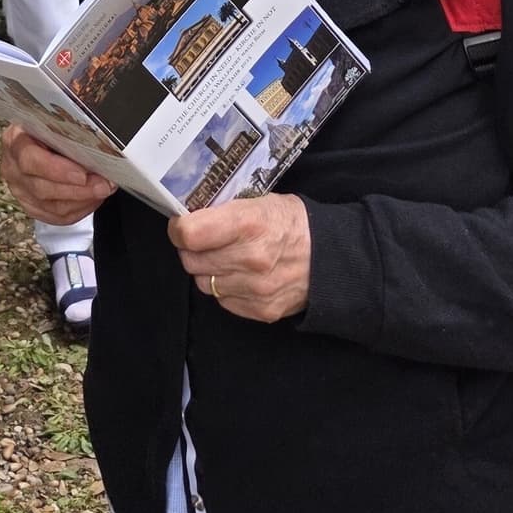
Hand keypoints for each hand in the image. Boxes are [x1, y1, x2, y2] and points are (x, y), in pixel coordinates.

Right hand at [0, 124, 113, 225]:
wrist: (38, 139)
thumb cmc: (48, 126)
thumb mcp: (53, 118)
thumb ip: (70, 122)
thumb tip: (95, 122)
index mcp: (14, 141)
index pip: (29, 159)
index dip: (56, 170)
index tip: (82, 173)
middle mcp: (12, 169)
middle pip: (42, 188)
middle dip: (78, 189)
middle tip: (103, 184)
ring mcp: (20, 191)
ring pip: (51, 207)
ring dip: (82, 201)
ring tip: (103, 189)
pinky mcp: (32, 207)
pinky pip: (57, 217)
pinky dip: (79, 210)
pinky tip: (93, 198)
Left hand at [169, 195, 310, 322]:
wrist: (332, 259)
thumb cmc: (292, 223)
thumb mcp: (261, 202)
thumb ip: (225, 210)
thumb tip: (189, 214)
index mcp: (248, 224)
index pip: (189, 234)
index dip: (179, 228)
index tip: (182, 224)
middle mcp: (250, 259)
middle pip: (191, 260)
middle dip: (192, 249)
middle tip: (205, 240)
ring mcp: (255, 289)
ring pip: (204, 282)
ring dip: (208, 270)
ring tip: (226, 257)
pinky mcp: (261, 310)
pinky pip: (222, 300)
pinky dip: (225, 288)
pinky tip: (240, 275)